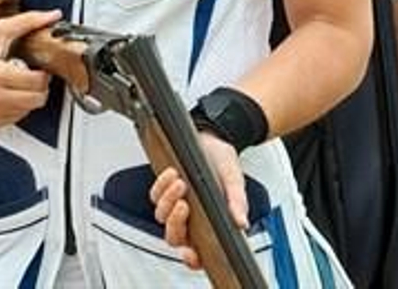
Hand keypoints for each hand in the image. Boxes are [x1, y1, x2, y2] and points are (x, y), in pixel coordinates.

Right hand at [0, 9, 60, 127]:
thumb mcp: (0, 31)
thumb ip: (29, 21)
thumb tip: (53, 15)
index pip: (36, 82)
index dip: (44, 74)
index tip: (40, 69)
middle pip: (35, 99)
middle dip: (40, 87)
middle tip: (32, 76)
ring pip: (28, 111)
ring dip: (30, 97)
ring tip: (18, 83)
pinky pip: (16, 119)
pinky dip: (19, 108)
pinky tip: (11, 94)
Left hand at [150, 132, 247, 269]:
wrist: (213, 138)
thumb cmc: (224, 163)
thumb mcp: (235, 180)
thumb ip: (237, 201)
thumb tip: (241, 223)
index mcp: (210, 224)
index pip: (198, 253)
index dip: (192, 258)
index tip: (190, 253)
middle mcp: (191, 220)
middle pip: (175, 237)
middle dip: (176, 223)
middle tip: (184, 206)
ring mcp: (176, 206)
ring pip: (163, 217)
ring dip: (169, 201)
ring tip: (181, 182)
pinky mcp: (165, 191)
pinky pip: (155, 195)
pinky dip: (162, 186)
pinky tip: (173, 174)